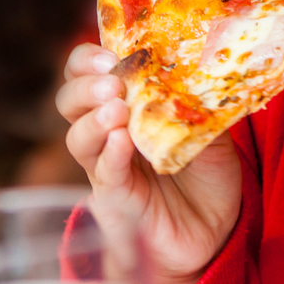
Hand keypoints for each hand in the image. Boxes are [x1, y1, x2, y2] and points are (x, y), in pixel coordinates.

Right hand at [56, 42, 241, 283]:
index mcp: (127, 105)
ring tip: (116, 109)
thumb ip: (201, 104)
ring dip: (93, 119)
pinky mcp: (116, 197)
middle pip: (69, 100)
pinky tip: (120, 141)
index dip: (90, 59)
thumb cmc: (207, 176)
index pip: (89, 73)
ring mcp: (107, 165)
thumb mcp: (213, 132)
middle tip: (111, 82)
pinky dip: (109, 154)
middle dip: (84, 85)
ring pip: (77, 137)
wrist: (214, 232)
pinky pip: (103, 173)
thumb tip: (202, 71)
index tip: (111, 52)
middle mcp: (109, 132)